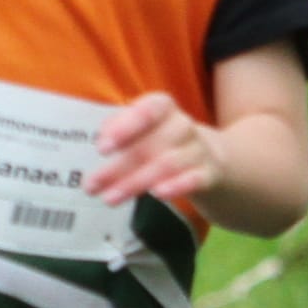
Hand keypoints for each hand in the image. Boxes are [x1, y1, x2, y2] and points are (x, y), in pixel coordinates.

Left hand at [84, 92, 223, 211]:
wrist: (216, 161)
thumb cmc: (165, 144)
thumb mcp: (144, 130)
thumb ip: (119, 129)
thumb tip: (101, 137)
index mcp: (164, 108)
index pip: (147, 110)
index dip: (124, 128)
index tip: (102, 149)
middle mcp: (182, 126)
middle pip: (150, 145)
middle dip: (117, 168)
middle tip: (91, 186)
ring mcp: (199, 150)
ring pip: (167, 164)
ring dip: (135, 182)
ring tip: (110, 199)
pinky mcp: (210, 174)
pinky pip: (195, 178)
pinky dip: (177, 185)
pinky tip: (158, 194)